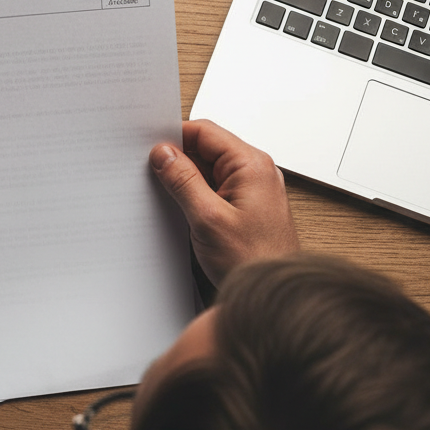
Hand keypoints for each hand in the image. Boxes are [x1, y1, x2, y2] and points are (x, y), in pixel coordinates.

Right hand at [149, 119, 296, 286]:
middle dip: (179, 160)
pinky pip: (216, 187)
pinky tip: (186, 210)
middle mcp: (256, 171)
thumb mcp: (208, 218)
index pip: (205, 131)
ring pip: (209, 168)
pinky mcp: (247, 205)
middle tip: (156, 176)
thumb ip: (183, 181)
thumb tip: (163, 154)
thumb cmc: (253, 261)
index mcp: (251, 165)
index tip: (152, 152)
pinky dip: (197, 194)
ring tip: (172, 198)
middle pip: (206, 148)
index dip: (174, 138)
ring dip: (187, 179)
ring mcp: (253, 188)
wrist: (277, 297)